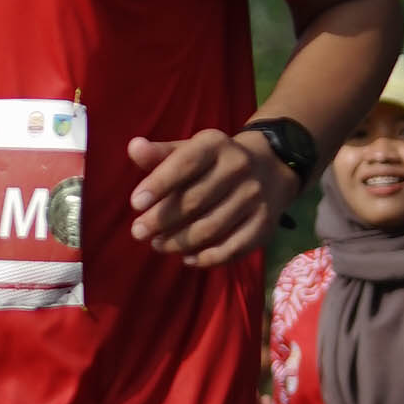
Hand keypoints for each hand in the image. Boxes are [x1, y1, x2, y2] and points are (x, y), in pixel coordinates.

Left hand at [128, 126, 291, 267]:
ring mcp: (255, 197)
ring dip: (179, 242)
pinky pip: (233, 248)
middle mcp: (239, 167)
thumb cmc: (214, 163)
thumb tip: (134, 148)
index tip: (135, 204)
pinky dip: (207, 258)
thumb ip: (160, 154)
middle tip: (139, 232)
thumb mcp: (189, 150)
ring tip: (158, 244)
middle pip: (195, 201)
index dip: (159, 184)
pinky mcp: (265, 225)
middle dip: (161, 220)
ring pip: (210, 228)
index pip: (185, 163)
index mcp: (215, 144)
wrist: (270, 168)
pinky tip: (187, 258)